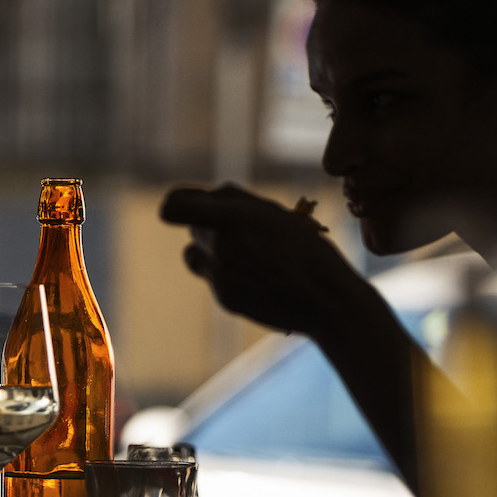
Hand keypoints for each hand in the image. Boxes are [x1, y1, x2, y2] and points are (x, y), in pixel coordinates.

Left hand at [161, 183, 362, 335]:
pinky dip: (227, 273)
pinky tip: (256, 276)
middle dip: (211, 225)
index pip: (172, 210)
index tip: (191, 202)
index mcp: (231, 219)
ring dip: (211, 250)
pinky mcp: (223, 298)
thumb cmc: (305, 249)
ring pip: (194, 254)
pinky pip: (212, 277)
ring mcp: (218, 277)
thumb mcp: (273, 212)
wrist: (325, 299)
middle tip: (244, 229)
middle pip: (193, 229)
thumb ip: (234, 200)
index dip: (178, 203)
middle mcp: (219, 248)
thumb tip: (204, 197)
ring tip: (244, 251)